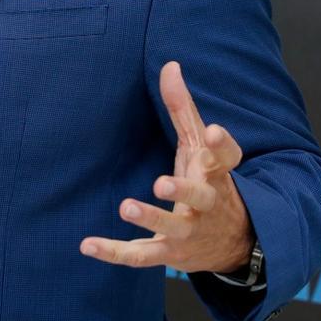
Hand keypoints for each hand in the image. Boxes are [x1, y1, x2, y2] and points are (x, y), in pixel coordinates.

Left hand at [80, 61, 252, 273]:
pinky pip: (141, 255)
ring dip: (151, 218)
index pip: (225, 157)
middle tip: (162, 182)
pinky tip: (86, 245)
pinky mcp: (169, 252)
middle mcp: (206, 203)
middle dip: (183, 190)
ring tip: (126, 206)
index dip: (222, 144)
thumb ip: (183, 108)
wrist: (234, 243)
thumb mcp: (199, 146)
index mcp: (215, 173)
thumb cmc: (209, 181)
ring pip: (172, 228)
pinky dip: (114, 252)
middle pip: (201, 196)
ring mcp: (189, 231)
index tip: (214, 130)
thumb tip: (170, 65)